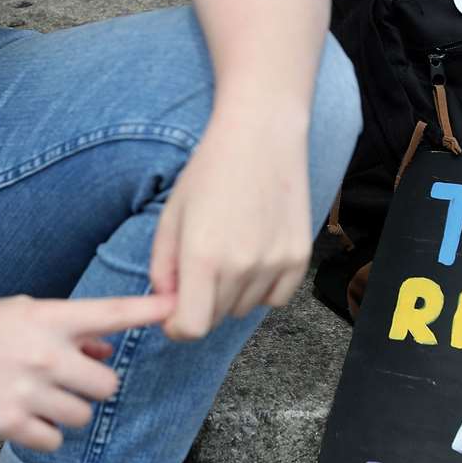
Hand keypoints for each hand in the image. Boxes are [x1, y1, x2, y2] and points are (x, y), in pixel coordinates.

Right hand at [0, 293, 174, 451]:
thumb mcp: (21, 314)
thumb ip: (69, 332)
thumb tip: (106, 352)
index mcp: (48, 317)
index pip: (111, 312)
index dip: (150, 311)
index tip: (180, 305)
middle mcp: (43, 352)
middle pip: (107, 386)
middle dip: (92, 388)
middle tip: (65, 382)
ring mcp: (27, 390)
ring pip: (83, 416)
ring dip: (68, 411)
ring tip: (36, 397)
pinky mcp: (9, 424)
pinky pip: (54, 439)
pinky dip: (44, 433)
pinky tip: (20, 415)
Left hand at [150, 112, 310, 339]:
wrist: (261, 135)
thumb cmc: (210, 171)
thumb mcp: (171, 215)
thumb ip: (162, 267)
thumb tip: (168, 303)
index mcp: (202, 257)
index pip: (191, 327)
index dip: (177, 326)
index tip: (174, 314)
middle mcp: (241, 266)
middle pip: (215, 319)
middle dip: (200, 303)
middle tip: (200, 268)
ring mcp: (274, 263)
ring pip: (243, 308)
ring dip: (231, 293)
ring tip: (230, 248)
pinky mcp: (299, 257)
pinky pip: (275, 298)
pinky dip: (262, 287)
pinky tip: (255, 252)